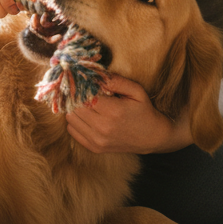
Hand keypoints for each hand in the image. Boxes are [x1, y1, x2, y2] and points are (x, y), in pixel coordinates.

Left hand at [64, 75, 186, 154]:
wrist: (151, 137)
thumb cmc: (143, 110)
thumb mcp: (136, 90)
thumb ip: (115, 81)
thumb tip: (95, 75)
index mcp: (114, 111)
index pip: (83, 95)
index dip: (81, 87)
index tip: (84, 82)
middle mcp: (103, 128)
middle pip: (74, 107)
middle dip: (76, 97)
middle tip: (84, 92)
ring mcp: (97, 140)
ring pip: (70, 118)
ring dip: (75, 109)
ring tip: (87, 104)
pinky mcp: (94, 148)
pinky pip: (72, 130)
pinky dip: (76, 121)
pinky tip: (87, 116)